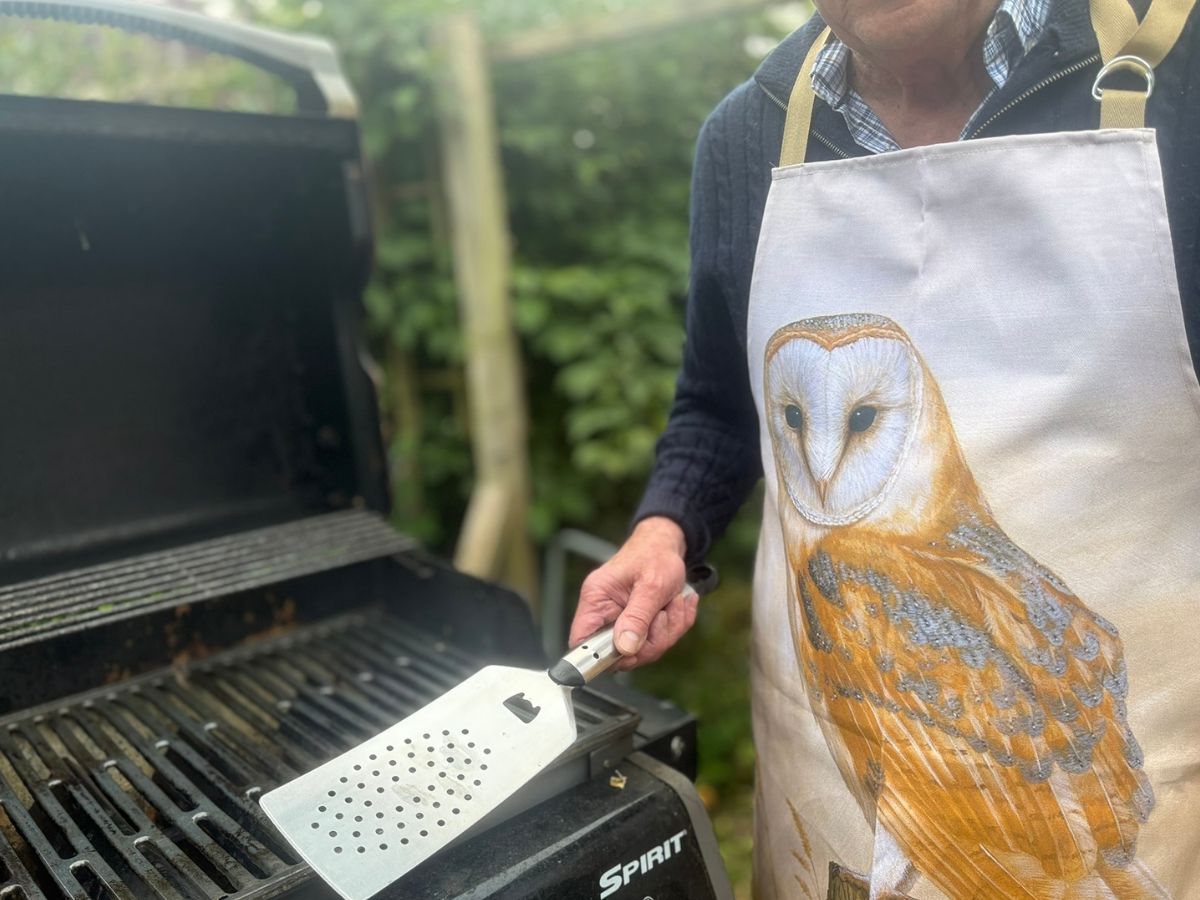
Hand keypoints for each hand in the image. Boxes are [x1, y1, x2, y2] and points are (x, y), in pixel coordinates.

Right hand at [568, 517, 697, 669]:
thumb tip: (624, 648)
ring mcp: (622, 621)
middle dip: (652, 640)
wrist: (667, 544)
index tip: (631, 650)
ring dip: (668, 629)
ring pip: (643, 650)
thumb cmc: (655, 555)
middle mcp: (604, 613)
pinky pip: (657, 641)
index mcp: (596, 599)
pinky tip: (679, 603)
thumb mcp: (651, 586)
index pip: (581, 641)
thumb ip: (638, 617)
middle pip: (620, 653)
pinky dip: (675, 625)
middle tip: (665, 614)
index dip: (600, 656)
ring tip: (675, 602)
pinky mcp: (639, 625)